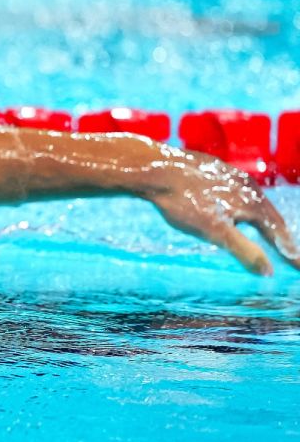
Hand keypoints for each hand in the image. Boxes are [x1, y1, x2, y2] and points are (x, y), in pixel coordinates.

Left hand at [146, 155, 299, 274]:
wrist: (157, 170)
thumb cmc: (184, 203)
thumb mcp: (215, 232)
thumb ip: (244, 251)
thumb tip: (269, 271)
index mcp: (252, 202)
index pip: (277, 232)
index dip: (288, 251)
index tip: (298, 266)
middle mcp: (248, 186)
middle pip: (268, 216)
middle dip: (279, 235)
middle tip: (289, 252)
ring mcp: (231, 176)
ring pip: (252, 202)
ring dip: (262, 219)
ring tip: (266, 231)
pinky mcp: (214, 171)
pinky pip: (235, 192)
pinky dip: (242, 206)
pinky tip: (232, 208)